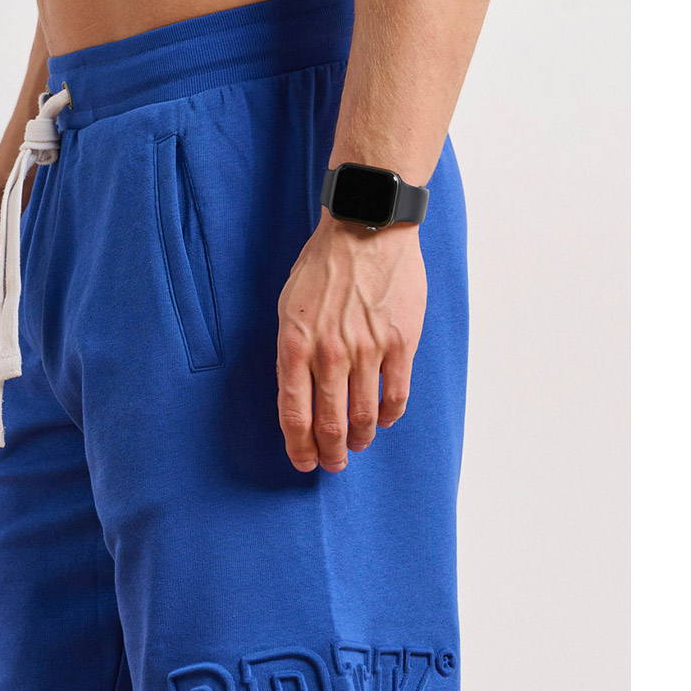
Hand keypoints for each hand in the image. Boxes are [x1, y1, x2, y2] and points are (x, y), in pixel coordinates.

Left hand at [276, 217, 426, 472]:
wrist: (366, 226)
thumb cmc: (322, 267)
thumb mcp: (289, 308)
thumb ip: (292, 352)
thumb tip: (299, 395)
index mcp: (295, 345)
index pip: (295, 414)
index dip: (299, 447)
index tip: (304, 462)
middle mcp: (330, 353)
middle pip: (329, 424)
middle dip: (330, 454)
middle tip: (333, 464)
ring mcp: (368, 349)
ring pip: (363, 416)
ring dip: (360, 439)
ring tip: (357, 445)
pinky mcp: (401, 342)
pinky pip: (396, 395)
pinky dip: (388, 415)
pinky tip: (383, 419)